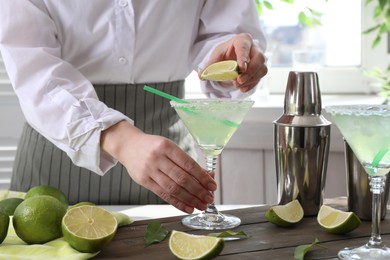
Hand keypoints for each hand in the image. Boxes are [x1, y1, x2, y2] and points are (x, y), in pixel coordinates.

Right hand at [100, 121, 216, 213]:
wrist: (128, 145)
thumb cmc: (153, 146)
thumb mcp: (169, 147)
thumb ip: (186, 161)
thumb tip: (207, 176)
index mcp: (167, 146)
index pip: (188, 164)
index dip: (202, 176)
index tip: (212, 185)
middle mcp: (157, 158)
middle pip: (181, 178)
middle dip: (198, 191)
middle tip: (209, 198)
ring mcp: (149, 170)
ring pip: (173, 188)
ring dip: (190, 199)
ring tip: (201, 205)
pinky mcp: (144, 181)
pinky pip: (163, 194)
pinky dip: (177, 203)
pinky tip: (188, 207)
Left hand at [200, 33, 267, 92]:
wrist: (232, 56)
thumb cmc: (225, 53)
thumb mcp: (216, 57)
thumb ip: (210, 66)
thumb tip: (201, 76)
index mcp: (242, 40)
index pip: (245, 47)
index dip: (244, 57)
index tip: (241, 68)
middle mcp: (254, 48)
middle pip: (259, 58)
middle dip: (250, 71)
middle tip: (238, 80)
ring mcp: (259, 59)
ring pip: (262, 68)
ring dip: (251, 79)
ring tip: (237, 85)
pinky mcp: (260, 69)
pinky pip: (260, 77)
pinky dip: (251, 84)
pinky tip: (242, 89)